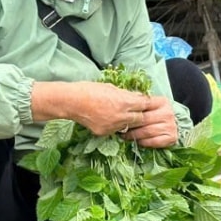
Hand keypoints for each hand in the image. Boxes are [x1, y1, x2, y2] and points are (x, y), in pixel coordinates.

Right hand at [31, 82, 178, 145]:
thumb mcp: (110, 87)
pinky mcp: (104, 133)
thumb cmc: (89, 89)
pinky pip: (115, 130)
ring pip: (128, 126)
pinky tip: (108, 119)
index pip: (144, 104)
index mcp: (124, 101)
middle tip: (139, 111)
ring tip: (122, 114)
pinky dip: (115, 125)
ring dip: (128, 121)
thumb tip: (137, 96)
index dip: (146, 103)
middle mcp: (121, 115)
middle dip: (140, 114)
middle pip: (140, 118)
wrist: (71, 102)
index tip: (148, 103)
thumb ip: (125, 93)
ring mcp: (113, 126)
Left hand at [119, 94, 178, 147]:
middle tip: (119, 128)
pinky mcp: (172, 137)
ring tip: (125, 136)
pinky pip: (153, 141)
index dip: (131, 111)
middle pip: (144, 120)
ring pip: (147, 131)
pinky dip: (143, 142)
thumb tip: (122, 99)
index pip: (144, 105)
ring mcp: (171, 126)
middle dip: (130, 125)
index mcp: (162, 102)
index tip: (120, 115)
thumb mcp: (149, 106)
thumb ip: (138, 102)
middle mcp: (168, 113)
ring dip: (134, 135)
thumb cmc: (155, 115)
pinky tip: (137, 141)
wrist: (171, 125)